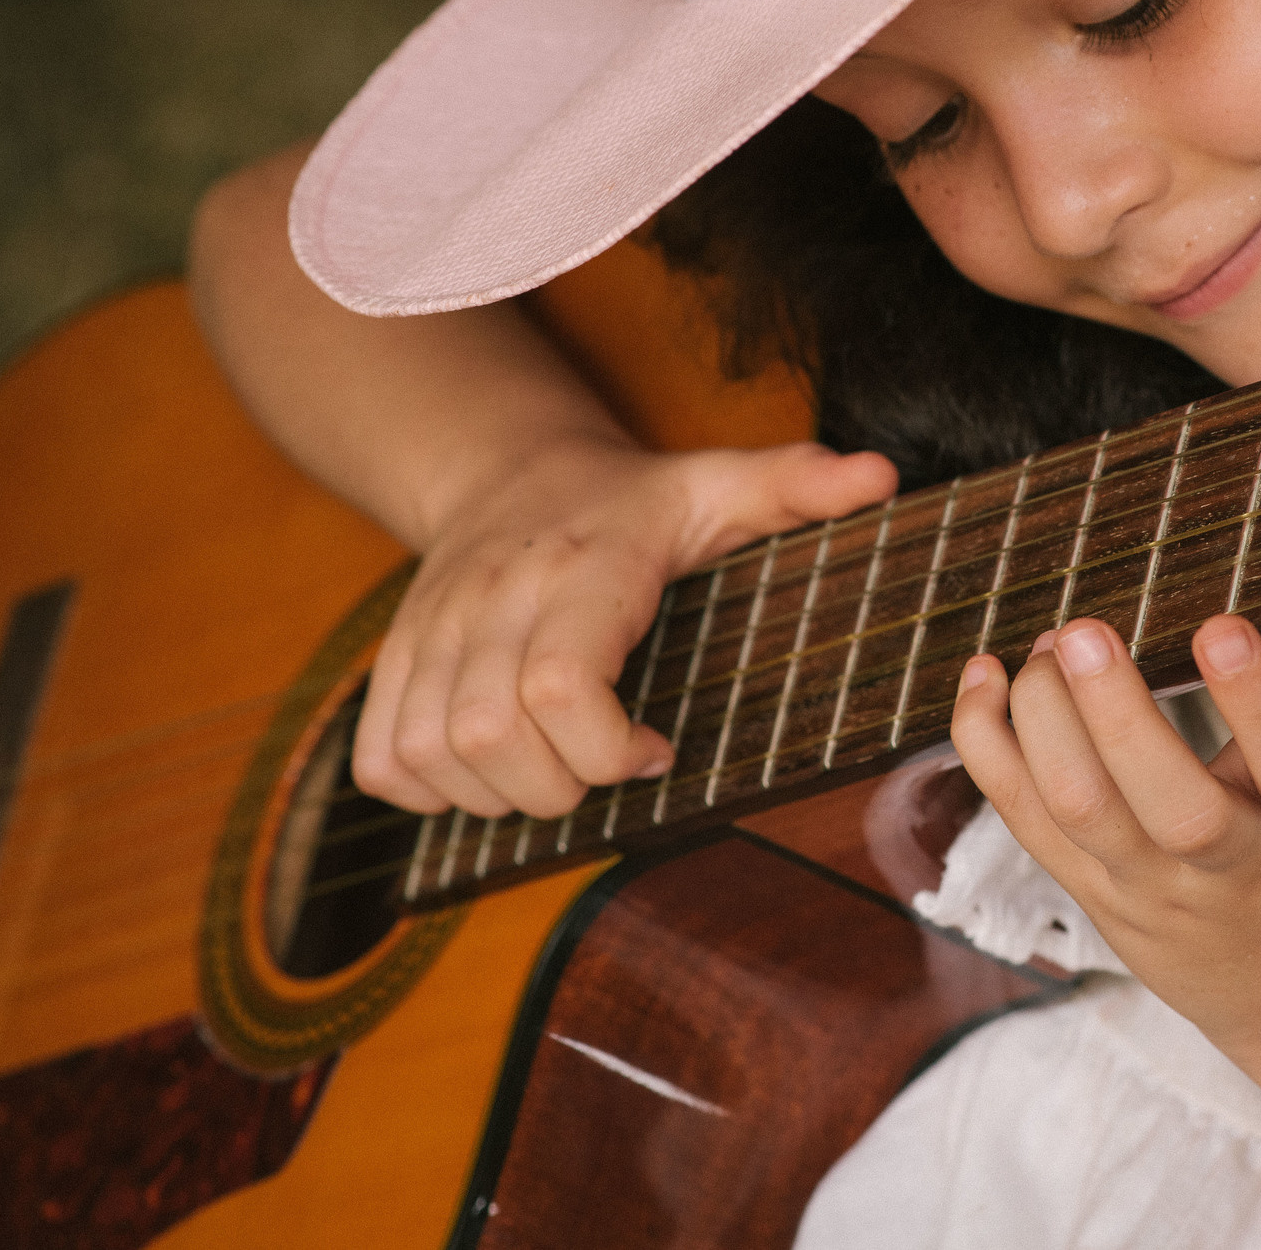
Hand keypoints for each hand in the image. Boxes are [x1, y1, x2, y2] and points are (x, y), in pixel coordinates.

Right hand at [354, 433, 894, 816]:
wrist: (506, 464)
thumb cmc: (632, 499)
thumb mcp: (721, 483)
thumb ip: (797, 483)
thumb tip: (880, 476)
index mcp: (584, 568)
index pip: (561, 681)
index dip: (609, 746)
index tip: (660, 748)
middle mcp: (495, 597)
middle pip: (489, 733)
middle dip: (557, 787)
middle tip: (607, 769)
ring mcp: (433, 630)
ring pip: (428, 754)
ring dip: (496, 796)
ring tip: (557, 770)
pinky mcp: (394, 659)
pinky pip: (381, 760)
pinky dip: (429, 790)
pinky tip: (491, 771)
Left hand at [950, 613, 1260, 1071]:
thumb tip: (1242, 587)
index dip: (1255, 698)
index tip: (1219, 627)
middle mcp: (1236, 863)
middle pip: (1174, 806)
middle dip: (1117, 715)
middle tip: (1081, 632)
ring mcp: (1156, 890)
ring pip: (1084, 815)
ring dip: (1043, 722)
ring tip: (1040, 648)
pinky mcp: (1097, 899)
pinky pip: (1028, 825)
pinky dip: (991, 750)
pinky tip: (983, 684)